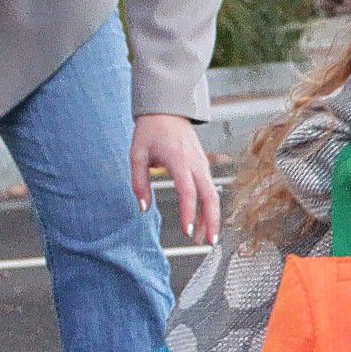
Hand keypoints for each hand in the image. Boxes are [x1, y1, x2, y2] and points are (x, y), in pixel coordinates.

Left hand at [131, 113, 219, 243]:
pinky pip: (210, 189)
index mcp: (179, 160)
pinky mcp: (203, 165)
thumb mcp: (137, 155)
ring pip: (213, 194)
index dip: (189, 213)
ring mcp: (202, 164)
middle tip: (208, 242)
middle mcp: (195, 163)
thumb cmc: (151, 131)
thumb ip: (139, 183)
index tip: (187, 231)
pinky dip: (209, 206)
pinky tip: (203, 220)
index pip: (188, 192)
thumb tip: (143, 208)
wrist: (167, 109)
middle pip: (210, 196)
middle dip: (211, 221)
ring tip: (204, 238)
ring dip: (211, 217)